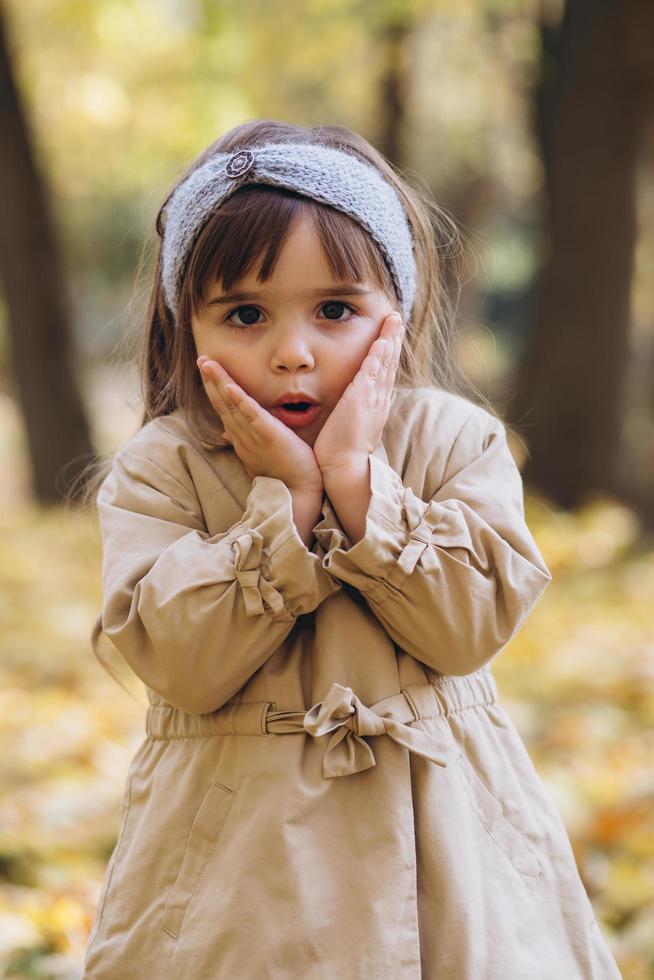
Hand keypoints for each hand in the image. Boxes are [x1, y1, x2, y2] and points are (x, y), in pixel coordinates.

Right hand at [197, 357, 323, 494]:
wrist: (298, 493)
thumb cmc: (282, 474)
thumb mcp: (258, 454)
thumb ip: (241, 440)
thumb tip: (224, 433)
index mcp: (241, 439)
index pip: (223, 409)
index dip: (213, 389)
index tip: (206, 371)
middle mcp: (242, 436)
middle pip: (222, 404)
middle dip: (210, 380)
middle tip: (200, 358)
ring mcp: (253, 437)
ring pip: (231, 406)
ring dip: (219, 383)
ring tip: (208, 364)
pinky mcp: (268, 436)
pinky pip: (251, 416)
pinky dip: (239, 401)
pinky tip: (229, 386)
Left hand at [313, 312, 403, 474]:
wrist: (344, 469)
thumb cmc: (341, 454)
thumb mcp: (351, 428)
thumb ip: (353, 414)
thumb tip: (350, 408)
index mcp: (376, 407)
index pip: (385, 375)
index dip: (389, 354)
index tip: (390, 336)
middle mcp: (379, 401)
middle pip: (390, 364)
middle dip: (394, 340)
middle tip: (396, 318)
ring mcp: (372, 400)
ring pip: (385, 364)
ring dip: (389, 340)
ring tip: (393, 320)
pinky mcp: (360, 401)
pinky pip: (371, 374)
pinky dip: (377, 357)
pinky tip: (381, 341)